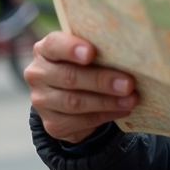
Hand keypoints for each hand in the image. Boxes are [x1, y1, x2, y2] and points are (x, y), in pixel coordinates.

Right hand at [24, 32, 138, 143]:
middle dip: (101, 81)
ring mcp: (42, 101)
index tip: (91, 53)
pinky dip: (105, 115)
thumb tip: (128, 53)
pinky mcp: (53, 124)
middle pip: (69, 77)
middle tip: (128, 84)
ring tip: (131, 99)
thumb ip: (98, 49)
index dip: (71, 48)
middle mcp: (38, 74)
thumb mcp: (87, 53)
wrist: (70, 97)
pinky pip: (81, 121)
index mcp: (45, 50)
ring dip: (107, 102)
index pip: (54, 45)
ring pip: (75, 103)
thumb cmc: (85, 66)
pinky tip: (122, 110)